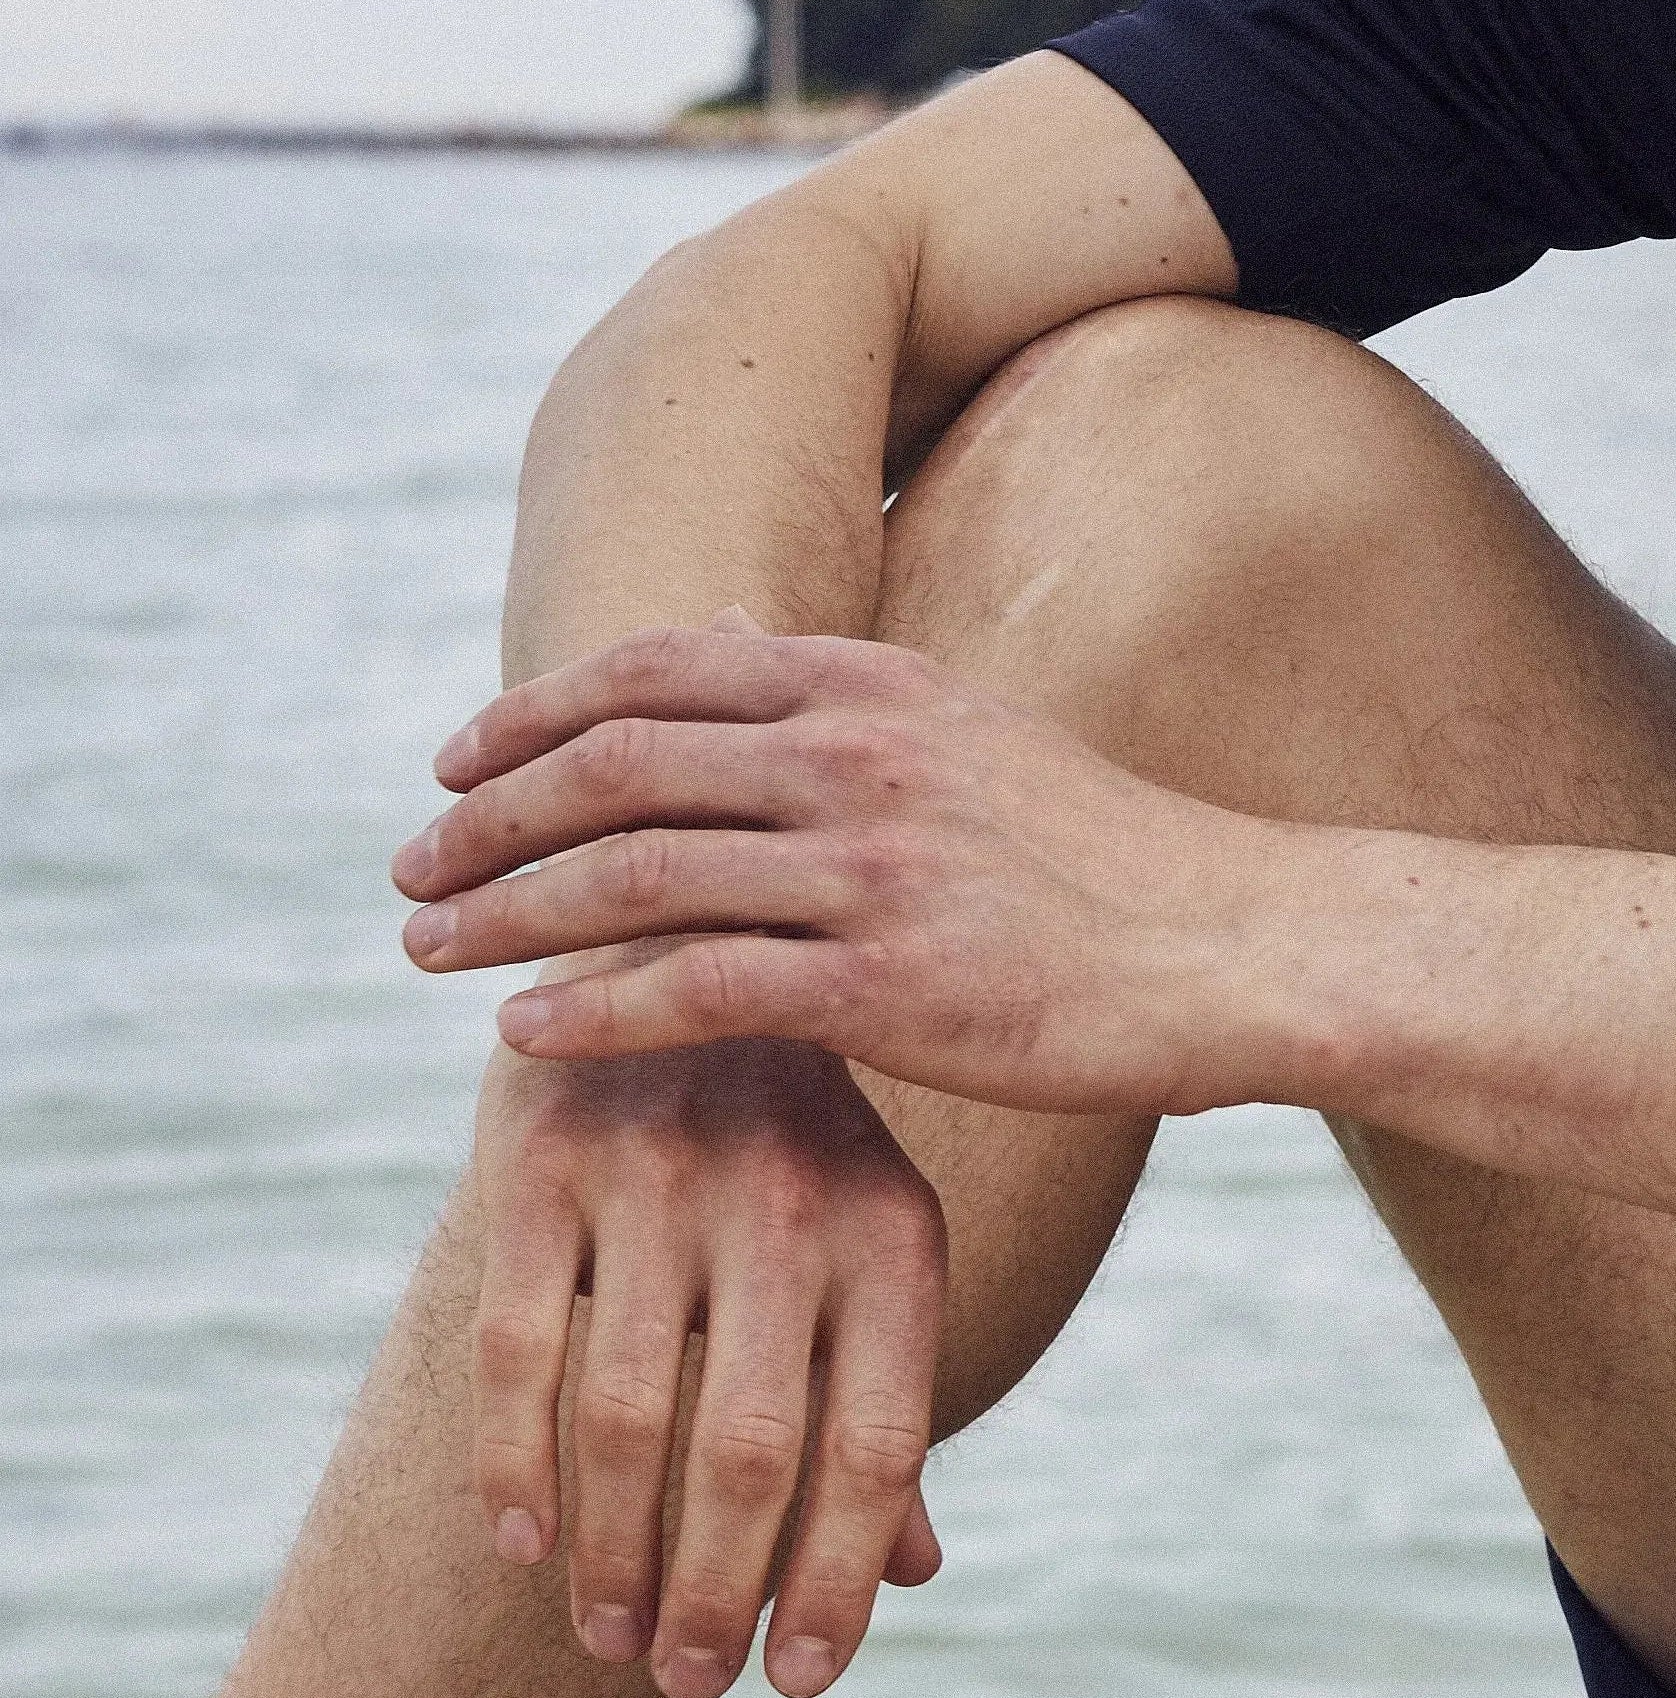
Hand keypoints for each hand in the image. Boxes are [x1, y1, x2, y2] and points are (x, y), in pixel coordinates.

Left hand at [393, 627, 1285, 1115]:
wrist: (1242, 946)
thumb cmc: (1116, 863)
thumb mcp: (981, 740)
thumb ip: (854, 710)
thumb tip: (737, 662)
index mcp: (875, 687)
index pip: (652, 674)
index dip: (530, 715)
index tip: (455, 766)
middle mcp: (859, 757)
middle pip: (612, 766)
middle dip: (485, 818)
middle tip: (411, 870)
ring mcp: (873, 870)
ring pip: (630, 878)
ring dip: (505, 915)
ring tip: (427, 953)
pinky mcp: (893, 984)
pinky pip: (697, 991)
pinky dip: (592, 1012)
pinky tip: (527, 1036)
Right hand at [468, 1030, 946, 1697]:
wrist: (686, 943)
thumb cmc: (798, 1143)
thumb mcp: (876, 1247)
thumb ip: (884, 1398)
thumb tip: (912, 1570)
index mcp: (896, 1237)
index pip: (880, 1445)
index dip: (837, 1580)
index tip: (798, 1683)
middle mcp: (789, 1207)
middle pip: (752, 1453)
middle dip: (716, 1594)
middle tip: (689, 1683)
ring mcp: (662, 1181)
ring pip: (628, 1418)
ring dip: (614, 1554)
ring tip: (609, 1640)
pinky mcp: (540, 1163)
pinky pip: (514, 1349)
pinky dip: (514, 1465)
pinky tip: (523, 1546)